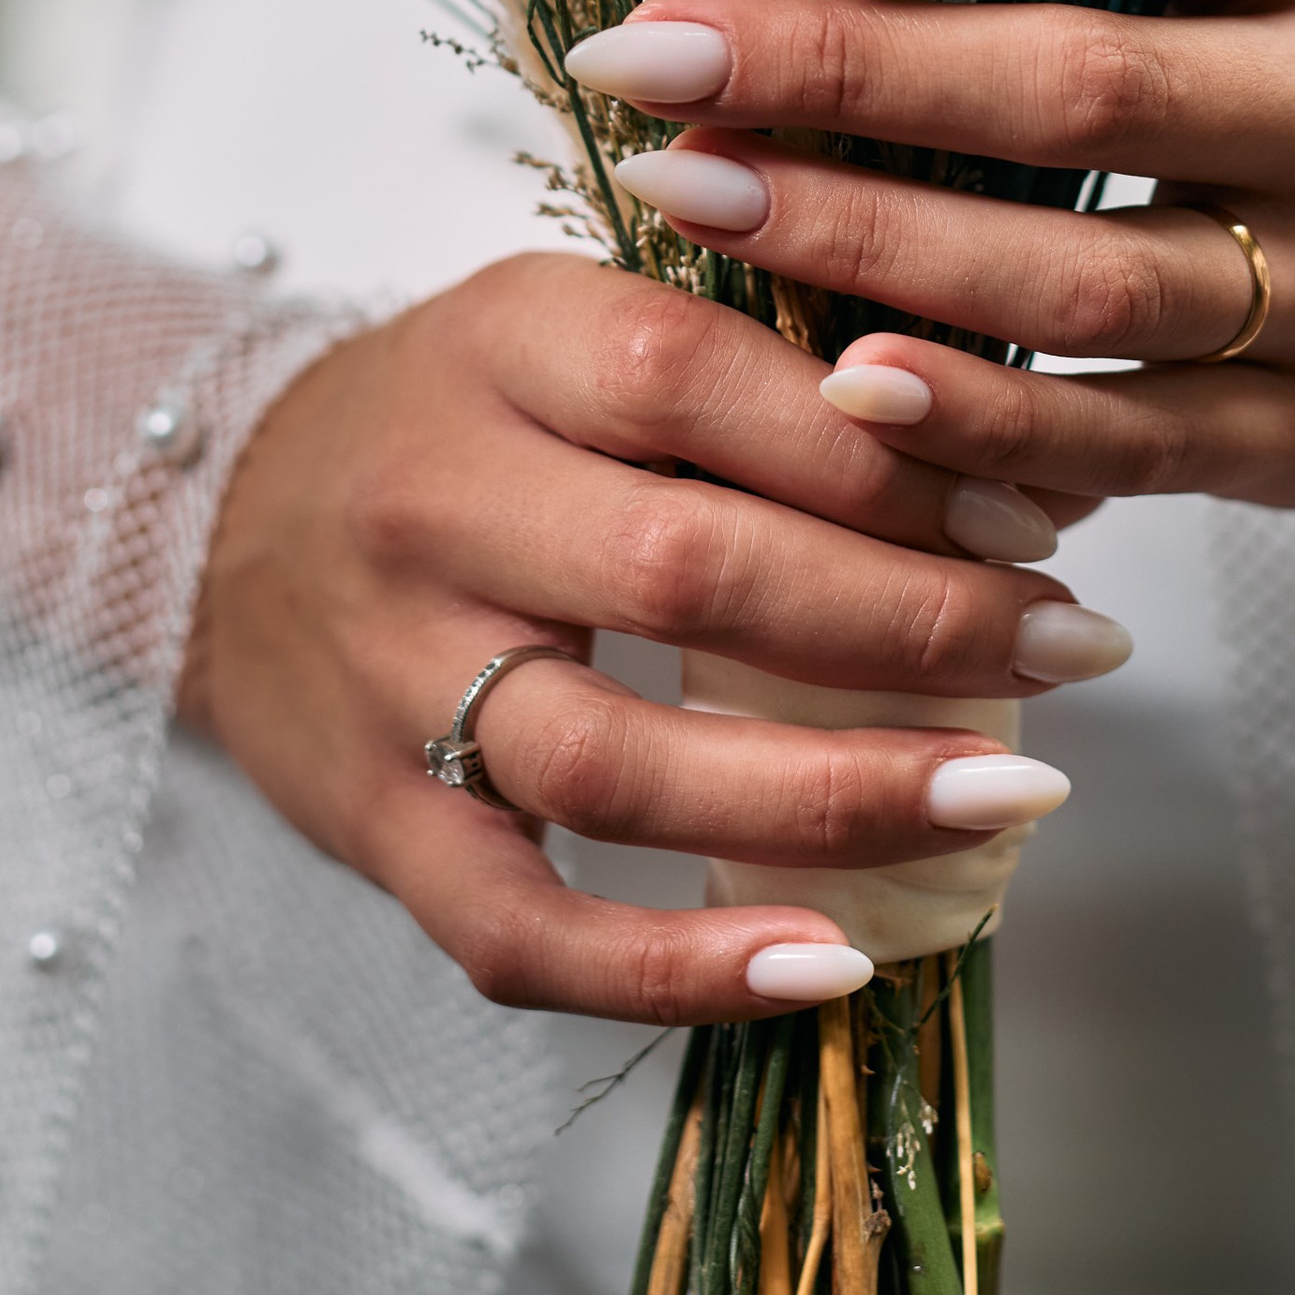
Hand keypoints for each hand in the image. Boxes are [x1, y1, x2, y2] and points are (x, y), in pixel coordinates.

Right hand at [191, 253, 1118, 1024]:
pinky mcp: (374, 827)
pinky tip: (828, 968)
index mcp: (500, 343)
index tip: (1036, 512)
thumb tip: (1001, 443)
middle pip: (687, 573)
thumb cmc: (465, 416)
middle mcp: (432, 504)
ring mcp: (392, 681)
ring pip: (618, 762)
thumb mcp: (580, 324)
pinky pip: (522, 933)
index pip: (701, 383)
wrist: (220, 514)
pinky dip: (678, 970)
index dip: (885, 453)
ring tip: (1007, 795)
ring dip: (836, 794)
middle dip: (911, 621)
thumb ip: (754, 362)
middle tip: (1074, 643)